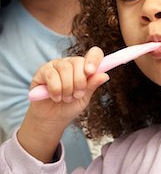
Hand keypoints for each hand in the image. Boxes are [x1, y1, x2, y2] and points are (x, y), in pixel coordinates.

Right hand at [17, 47, 108, 161]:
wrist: (51, 119)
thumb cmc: (69, 106)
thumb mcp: (84, 98)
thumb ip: (92, 85)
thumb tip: (104, 75)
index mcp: (84, 67)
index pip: (94, 54)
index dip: (94, 60)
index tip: (91, 72)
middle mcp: (70, 62)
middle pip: (78, 61)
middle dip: (79, 82)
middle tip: (77, 95)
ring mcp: (55, 65)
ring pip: (65, 69)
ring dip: (67, 88)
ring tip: (66, 99)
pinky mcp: (42, 71)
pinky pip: (51, 75)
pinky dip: (55, 90)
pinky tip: (56, 97)